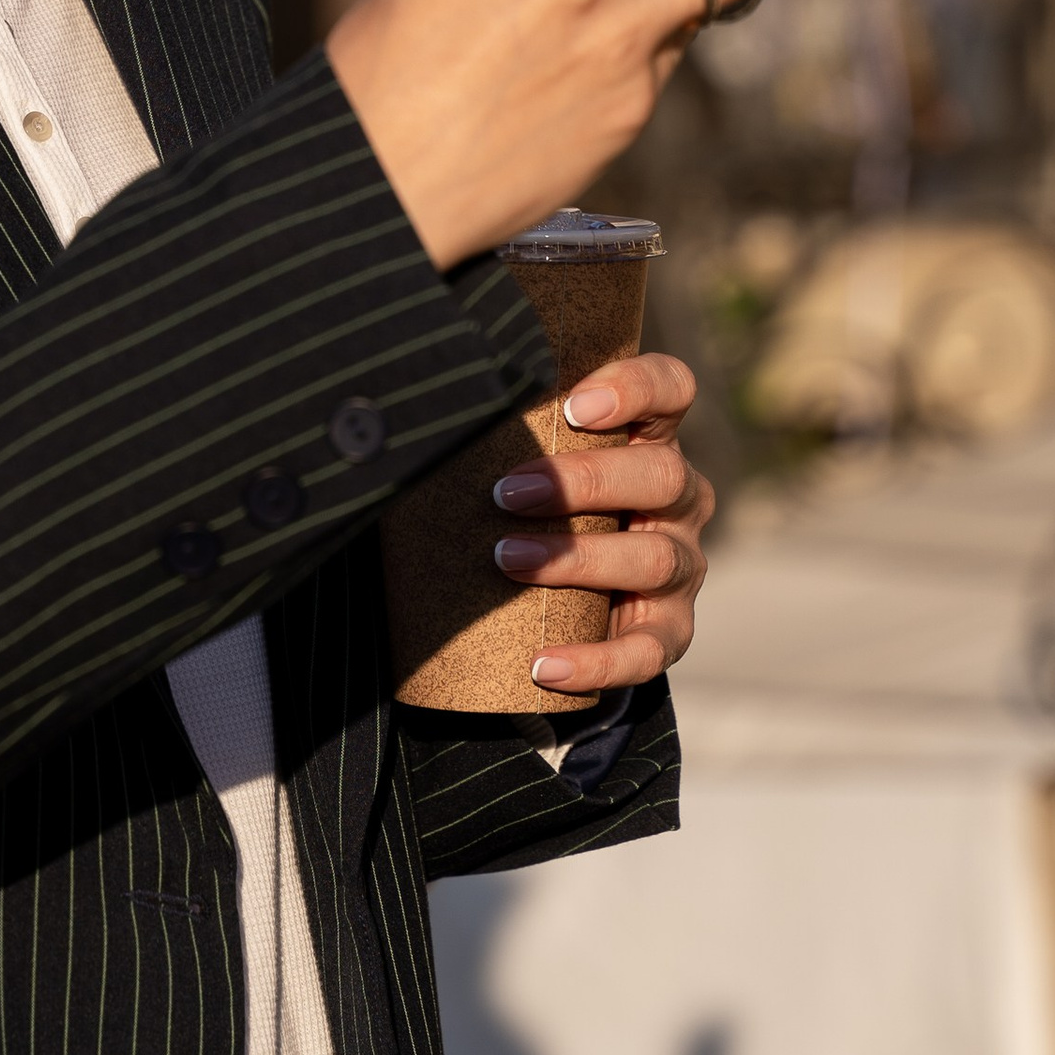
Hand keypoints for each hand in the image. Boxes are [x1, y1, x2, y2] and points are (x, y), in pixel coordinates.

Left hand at [487, 349, 712, 701]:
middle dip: (586, 481)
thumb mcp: (518, 465)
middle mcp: (677, 499)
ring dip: (578, 559)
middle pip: (661, 474)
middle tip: (508, 492)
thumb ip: (478, 437)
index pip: (670, 389)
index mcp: (646, 440)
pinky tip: (545, 666)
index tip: (574, 404)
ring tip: (507, 560)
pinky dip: (595, 661)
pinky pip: (645, 652)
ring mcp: (680, 566)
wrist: (555, 607)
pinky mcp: (668, 632)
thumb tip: (375, 423)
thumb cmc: (526, 512)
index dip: (635, 388)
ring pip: (654, 557)